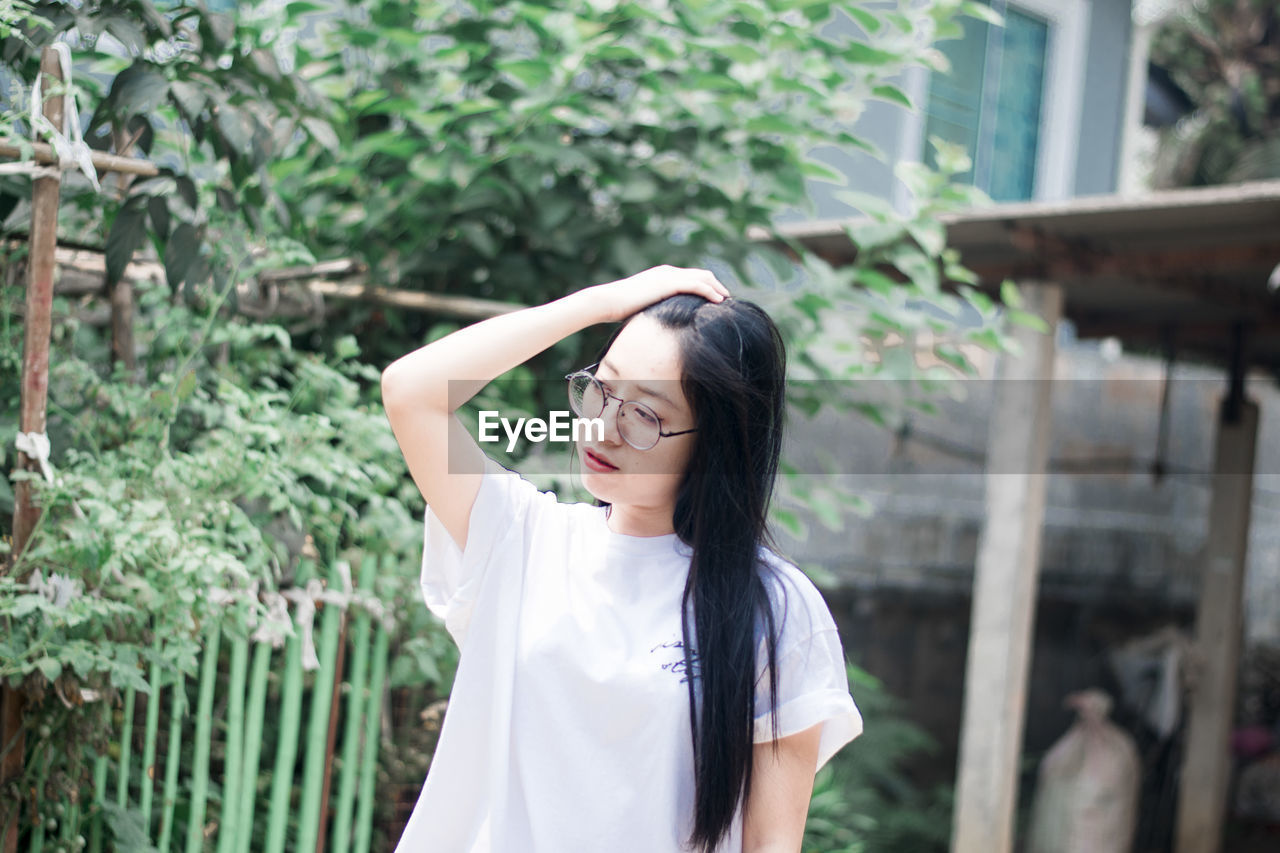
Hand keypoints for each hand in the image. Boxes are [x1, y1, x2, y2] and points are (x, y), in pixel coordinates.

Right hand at [586, 265, 730, 322]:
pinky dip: (710, 291)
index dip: (706, 286)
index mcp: (662, 275)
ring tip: (727, 300)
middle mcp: (668, 271)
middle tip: (726, 299)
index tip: (716, 299)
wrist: (608, 301)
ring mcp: (668, 276)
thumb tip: (663, 321)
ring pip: (703, 277)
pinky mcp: (668, 283)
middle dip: (716, 285)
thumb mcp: (643, 306)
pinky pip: (697, 285)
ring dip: (717, 287)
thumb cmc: (620, 308)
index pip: (691, 276)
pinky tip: (719, 301)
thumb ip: (656, 308)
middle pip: (701, 274)